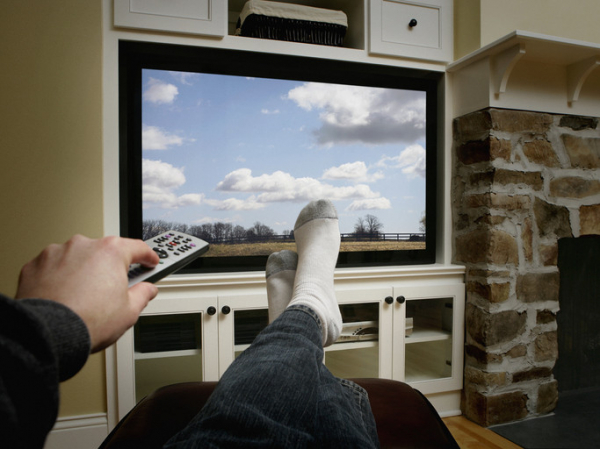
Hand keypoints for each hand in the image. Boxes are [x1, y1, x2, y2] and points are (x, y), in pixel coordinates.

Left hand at [15, 235, 159, 352]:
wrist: (48, 334)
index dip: (148, 256)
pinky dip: (60, 277)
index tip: (150, 261)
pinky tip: (64, 296)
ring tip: (84, 296)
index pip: (137, 248)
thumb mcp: (129, 312)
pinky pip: (54, 267)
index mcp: (110, 252)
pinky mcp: (36, 265)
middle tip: (114, 288)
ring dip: (83, 271)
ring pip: (78, 258)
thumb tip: (147, 290)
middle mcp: (83, 246)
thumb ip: (143, 294)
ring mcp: (57, 253)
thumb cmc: (86, 321)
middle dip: (111, 268)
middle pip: (105, 252)